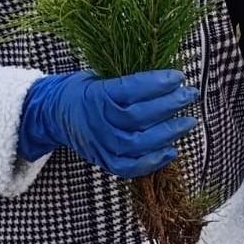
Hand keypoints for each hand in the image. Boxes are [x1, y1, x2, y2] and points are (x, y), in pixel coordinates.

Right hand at [18, 70, 197, 178]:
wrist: (53, 114)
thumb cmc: (84, 91)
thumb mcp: (100, 76)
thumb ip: (128, 79)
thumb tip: (168, 76)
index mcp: (97, 95)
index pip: (131, 90)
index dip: (158, 83)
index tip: (178, 77)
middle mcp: (98, 121)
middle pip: (138, 117)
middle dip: (170, 105)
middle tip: (190, 94)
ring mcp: (100, 144)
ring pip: (138, 144)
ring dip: (168, 133)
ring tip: (188, 121)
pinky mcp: (103, 160)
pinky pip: (129, 167)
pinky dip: (152, 162)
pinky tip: (171, 150)